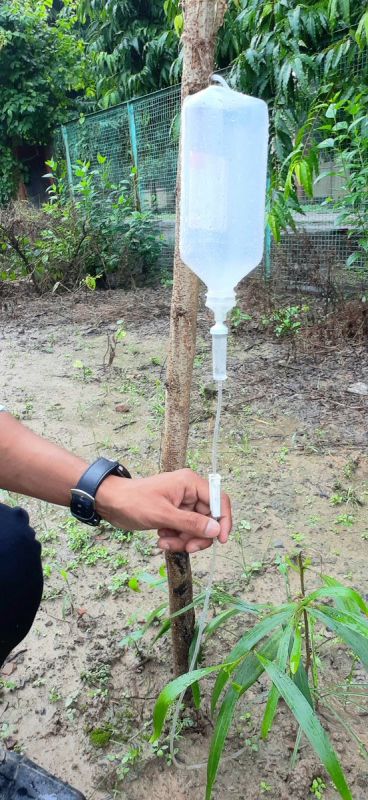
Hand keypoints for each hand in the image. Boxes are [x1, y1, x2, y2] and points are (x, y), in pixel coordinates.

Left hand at [96, 468, 231, 553]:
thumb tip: (216, 530)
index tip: (221, 540)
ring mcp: (182, 504)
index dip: (224, 520)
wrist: (111, 503)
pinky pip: (185, 531)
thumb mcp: (163, 515)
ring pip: (196, 528)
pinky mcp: (174, 515)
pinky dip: (176, 538)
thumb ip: (191, 523)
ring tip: (164, 542)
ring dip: (183, 540)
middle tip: (186, 547)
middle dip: (197, 536)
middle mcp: (189, 492)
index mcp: (190, 484)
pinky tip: (161, 538)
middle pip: (209, 519)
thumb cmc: (134, 502)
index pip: (219, 499)